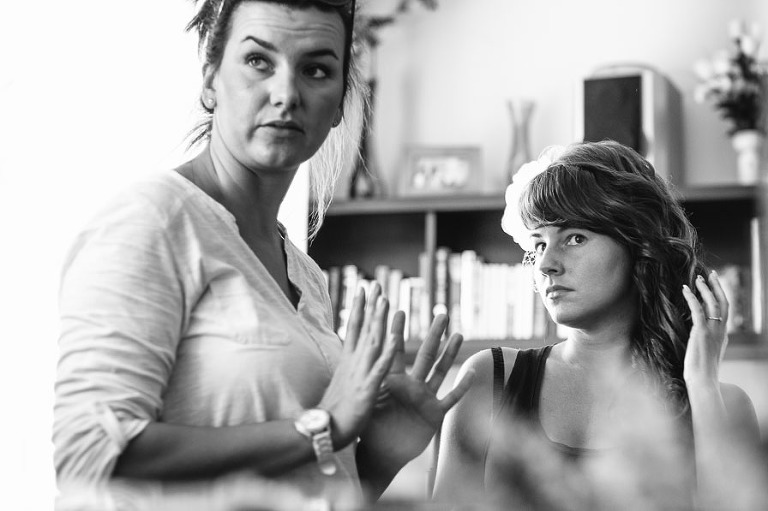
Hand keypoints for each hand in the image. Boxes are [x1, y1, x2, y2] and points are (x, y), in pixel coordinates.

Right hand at [318, 284, 397, 449]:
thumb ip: (348, 366)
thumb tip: (348, 355)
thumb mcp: (341, 382)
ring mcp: (359, 374)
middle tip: (376, 284)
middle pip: (363, 328)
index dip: (359, 307)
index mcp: (347, 360)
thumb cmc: (334, 410)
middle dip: (370, 305)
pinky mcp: (366, 389)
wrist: (324, 431)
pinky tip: (396, 338)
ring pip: (372, 342)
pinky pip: (379, 368)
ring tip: (386, 301)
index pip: (353, 327)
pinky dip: (387, 352)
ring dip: (379, 321)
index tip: (364, 288)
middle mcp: (352, 362)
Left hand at [359, 312, 474, 469]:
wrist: (381, 453)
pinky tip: (473, 373)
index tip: (399, 310)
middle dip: (434, 335)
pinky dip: (462, 387)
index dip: (397, 331)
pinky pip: (451, 398)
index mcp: (393, 380)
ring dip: (450, 353)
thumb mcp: (366, 402)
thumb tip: (349, 363)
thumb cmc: (371, 428)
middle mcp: (412, 385)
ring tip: (458, 334)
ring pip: (441, 371)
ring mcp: (425, 398)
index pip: (396, 350)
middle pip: (426, 355)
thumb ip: (363, 382)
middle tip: (442, 314)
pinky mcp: (434, 414)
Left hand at [682, 270, 728, 384]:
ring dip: (705, 289)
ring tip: (697, 279)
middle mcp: (721, 332)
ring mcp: (713, 331)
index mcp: (723, 336)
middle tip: (710, 274)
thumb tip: (697, 336)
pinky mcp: (702, 333)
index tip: (714, 285)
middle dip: (717, 287)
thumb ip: (705, 343)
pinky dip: (692, 298)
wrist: (703, 381)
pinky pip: (698, 310)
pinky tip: (685, 289)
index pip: (724, 311)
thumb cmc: (701, 372)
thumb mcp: (705, 355)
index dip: (720, 297)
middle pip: (723, 303)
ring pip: (713, 304)